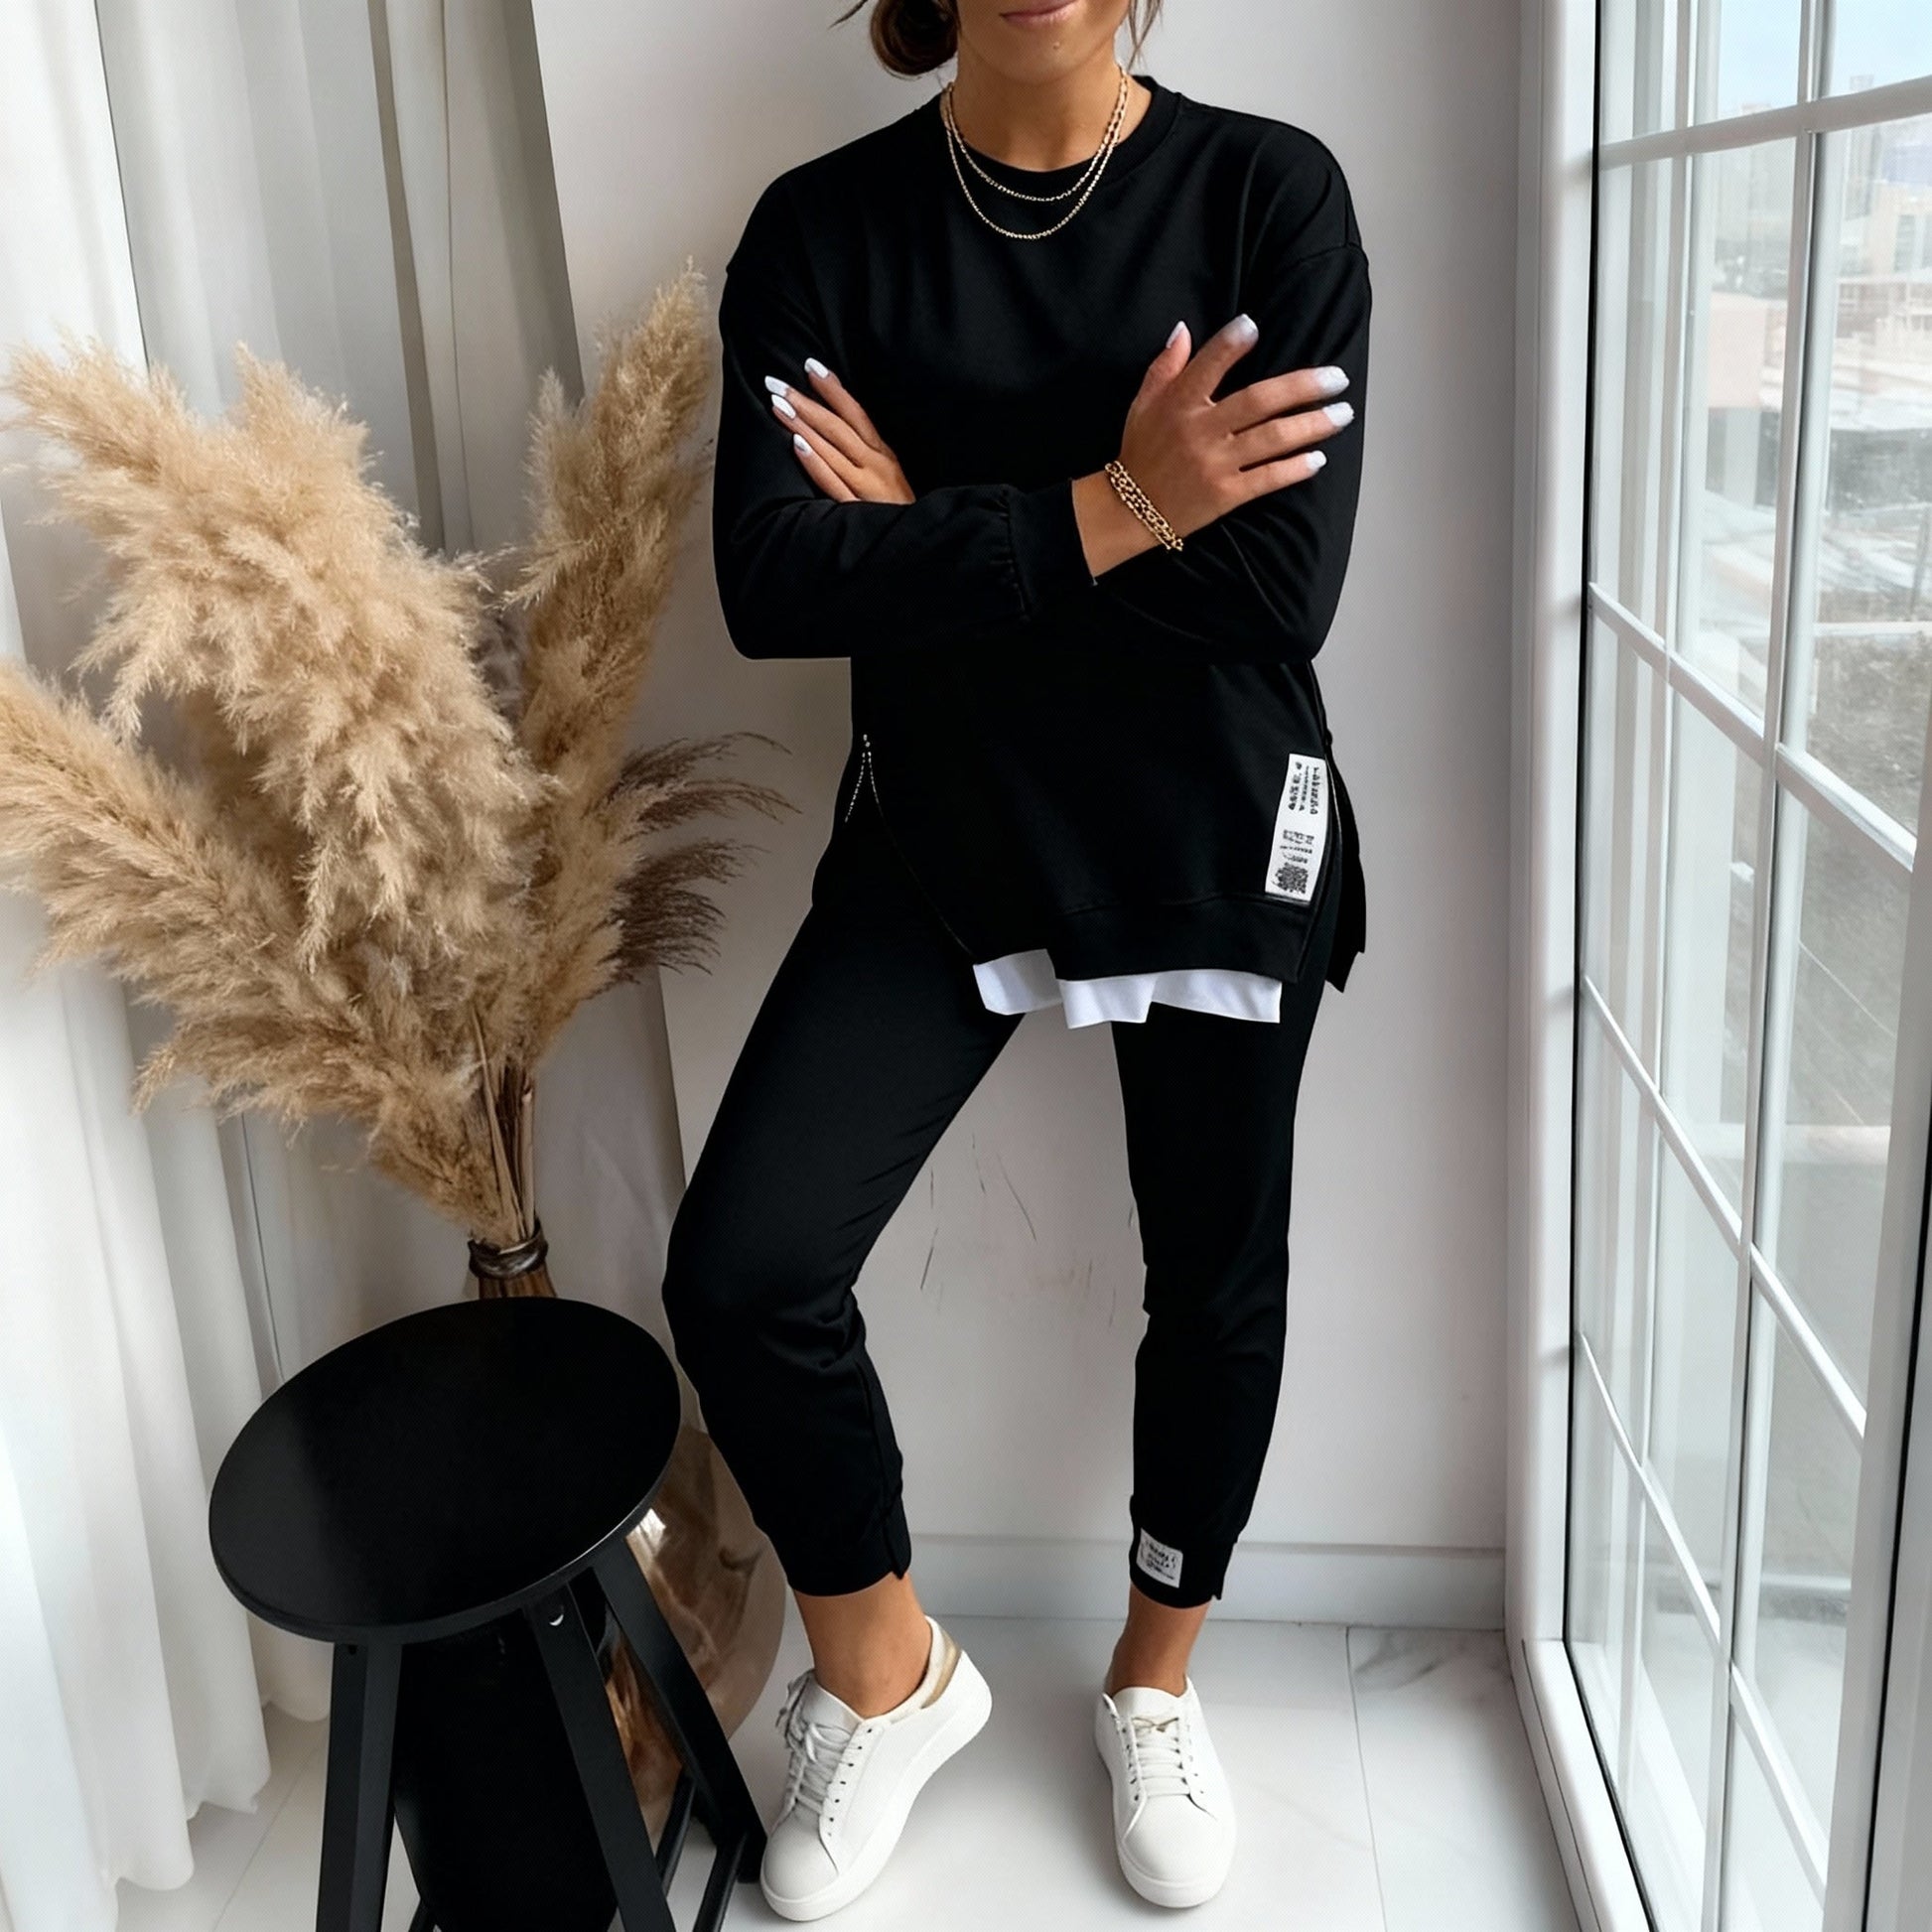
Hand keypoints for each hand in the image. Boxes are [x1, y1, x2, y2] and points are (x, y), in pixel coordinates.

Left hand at [765, 360, 913, 503]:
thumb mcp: (890, 478)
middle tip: (776, 382)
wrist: (918, 548)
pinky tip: (797, 445)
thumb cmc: (899, 516)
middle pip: (838, 426)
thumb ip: (868, 456)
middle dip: (806, 401)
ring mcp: (867, 487)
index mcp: (884, 456)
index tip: (810, 365)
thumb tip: (838, 431)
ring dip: (803, 424)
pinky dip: (815, 462)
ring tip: (778, 405)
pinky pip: (832, 482)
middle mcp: (877, 466)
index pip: (856, 414)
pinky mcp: (858, 510)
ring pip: (832, 448)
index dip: (833, 389)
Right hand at [1073, 316, 1352, 573]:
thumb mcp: (1144, 404)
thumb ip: (1166, 365)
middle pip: (1260, 401)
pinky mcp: (1225, 495)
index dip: (1231, 343)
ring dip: (1313, 425)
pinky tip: (1318, 458)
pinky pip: (1267, 479)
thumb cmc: (1141, 452)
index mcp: (1179, 403)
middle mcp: (1200, 431)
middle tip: (1338, 378)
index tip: (1255, 325)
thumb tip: (1183, 328)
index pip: (1209, 365)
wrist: (1129, 512)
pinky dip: (1294, 468)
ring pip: (1273, 439)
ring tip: (1343, 414)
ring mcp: (1215, 465)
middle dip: (1304, 387)